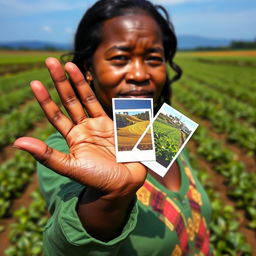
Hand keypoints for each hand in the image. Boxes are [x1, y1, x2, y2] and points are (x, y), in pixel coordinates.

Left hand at [14, 58, 146, 198]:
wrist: (123, 183)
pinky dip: (98, 94)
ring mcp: (98, 125)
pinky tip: (90, 80)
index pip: (55, 115)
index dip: (45, 100)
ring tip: (68, 64)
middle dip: (60, 82)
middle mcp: (83, 129)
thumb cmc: (97, 179)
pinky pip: (103, 106)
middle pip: (69, 101)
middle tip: (50, 61)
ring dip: (77, 82)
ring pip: (85, 99)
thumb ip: (47, 155)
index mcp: (72, 139)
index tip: (35, 83)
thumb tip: (17, 142)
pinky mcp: (112, 124)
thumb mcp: (70, 167)